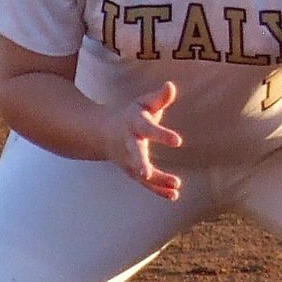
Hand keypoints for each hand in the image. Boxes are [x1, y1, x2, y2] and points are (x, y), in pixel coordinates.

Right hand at [109, 81, 182, 199]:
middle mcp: (129, 143)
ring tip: (176, 186)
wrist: (103, 132)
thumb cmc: (132, 116)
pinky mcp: (132, 172)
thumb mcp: (144, 104)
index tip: (178, 141)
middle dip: (140, 164)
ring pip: (141, 173)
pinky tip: (174, 195)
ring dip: (157, 182)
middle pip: (134, 154)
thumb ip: (159, 97)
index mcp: (134, 124)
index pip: (148, 129)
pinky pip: (146, 184)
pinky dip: (158, 190)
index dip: (162, 135)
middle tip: (147, 174)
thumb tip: (171, 86)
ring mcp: (128, 160)